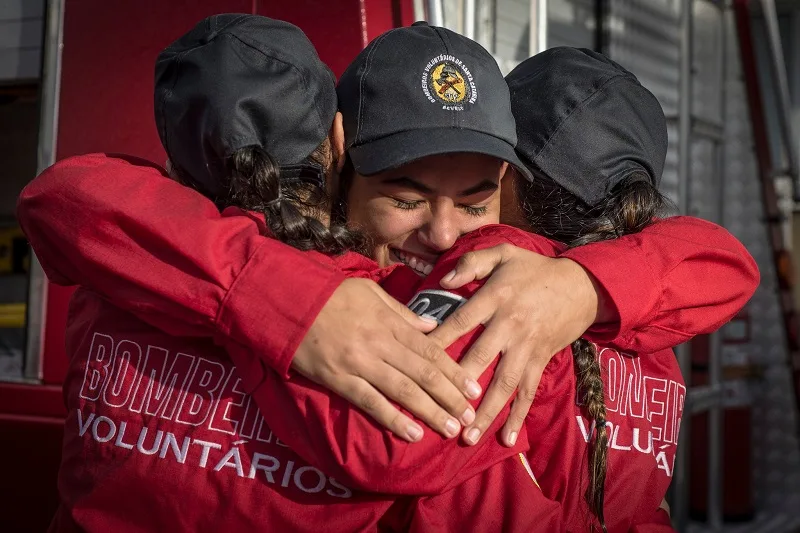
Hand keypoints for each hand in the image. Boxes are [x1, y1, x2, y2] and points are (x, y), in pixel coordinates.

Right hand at [292, 277, 481, 441]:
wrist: (288, 302)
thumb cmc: (329, 295)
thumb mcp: (370, 292)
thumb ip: (402, 312)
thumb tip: (431, 327)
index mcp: (389, 321)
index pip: (430, 350)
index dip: (454, 371)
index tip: (474, 388)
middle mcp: (379, 343)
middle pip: (423, 373)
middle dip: (450, 396)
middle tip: (470, 416)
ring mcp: (359, 363)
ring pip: (403, 390)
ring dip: (430, 411)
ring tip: (450, 428)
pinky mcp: (338, 379)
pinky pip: (370, 402)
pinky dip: (393, 419)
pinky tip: (412, 433)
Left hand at [429, 244, 601, 445]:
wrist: (581, 285)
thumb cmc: (534, 269)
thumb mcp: (504, 253)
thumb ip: (472, 263)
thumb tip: (445, 282)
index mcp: (495, 298)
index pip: (460, 322)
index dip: (438, 342)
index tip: (415, 362)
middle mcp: (510, 325)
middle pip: (479, 359)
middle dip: (457, 387)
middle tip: (436, 410)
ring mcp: (527, 346)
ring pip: (504, 383)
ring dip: (486, 412)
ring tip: (467, 436)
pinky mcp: (541, 360)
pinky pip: (528, 391)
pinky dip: (519, 416)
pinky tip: (507, 438)